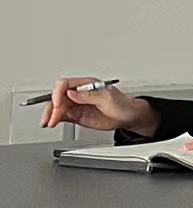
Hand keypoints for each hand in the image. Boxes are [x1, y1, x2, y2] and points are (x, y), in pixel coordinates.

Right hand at [41, 79, 155, 135]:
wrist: (127, 117)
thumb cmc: (122, 104)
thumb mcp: (107, 98)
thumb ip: (89, 95)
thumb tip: (72, 93)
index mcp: (86, 84)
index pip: (65, 84)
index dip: (58, 93)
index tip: (58, 103)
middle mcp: (79, 93)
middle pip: (57, 97)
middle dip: (52, 106)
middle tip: (52, 117)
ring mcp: (76, 104)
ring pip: (57, 107)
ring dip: (50, 114)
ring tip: (49, 123)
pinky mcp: (76, 115)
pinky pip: (61, 116)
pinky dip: (54, 119)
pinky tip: (51, 123)